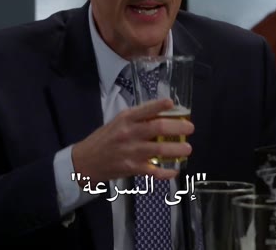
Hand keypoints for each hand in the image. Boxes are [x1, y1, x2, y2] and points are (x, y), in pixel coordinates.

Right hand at [72, 99, 193, 183]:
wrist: (86, 161)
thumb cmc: (104, 139)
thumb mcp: (117, 122)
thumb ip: (137, 118)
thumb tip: (162, 113)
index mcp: (125, 119)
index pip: (145, 110)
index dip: (160, 106)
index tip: (173, 103)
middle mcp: (129, 134)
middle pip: (158, 128)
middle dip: (178, 127)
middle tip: (190, 128)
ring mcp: (131, 152)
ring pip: (159, 150)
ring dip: (177, 150)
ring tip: (187, 149)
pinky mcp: (132, 168)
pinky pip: (154, 171)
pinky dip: (166, 172)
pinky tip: (174, 171)